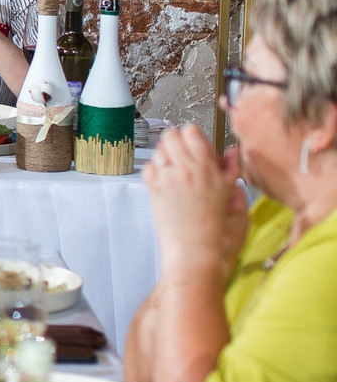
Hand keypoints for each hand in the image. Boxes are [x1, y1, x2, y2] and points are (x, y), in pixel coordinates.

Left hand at [143, 125, 243, 276]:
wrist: (195, 251)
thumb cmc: (216, 228)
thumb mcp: (231, 195)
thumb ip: (231, 169)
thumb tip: (232, 152)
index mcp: (208, 167)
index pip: (192, 131)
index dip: (192, 137)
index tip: (195, 147)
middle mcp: (187, 168)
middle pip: (171, 134)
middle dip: (176, 143)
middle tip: (183, 158)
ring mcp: (168, 177)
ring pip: (158, 149)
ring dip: (165, 156)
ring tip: (175, 172)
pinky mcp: (154, 188)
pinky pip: (148, 168)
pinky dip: (154, 172)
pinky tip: (166, 184)